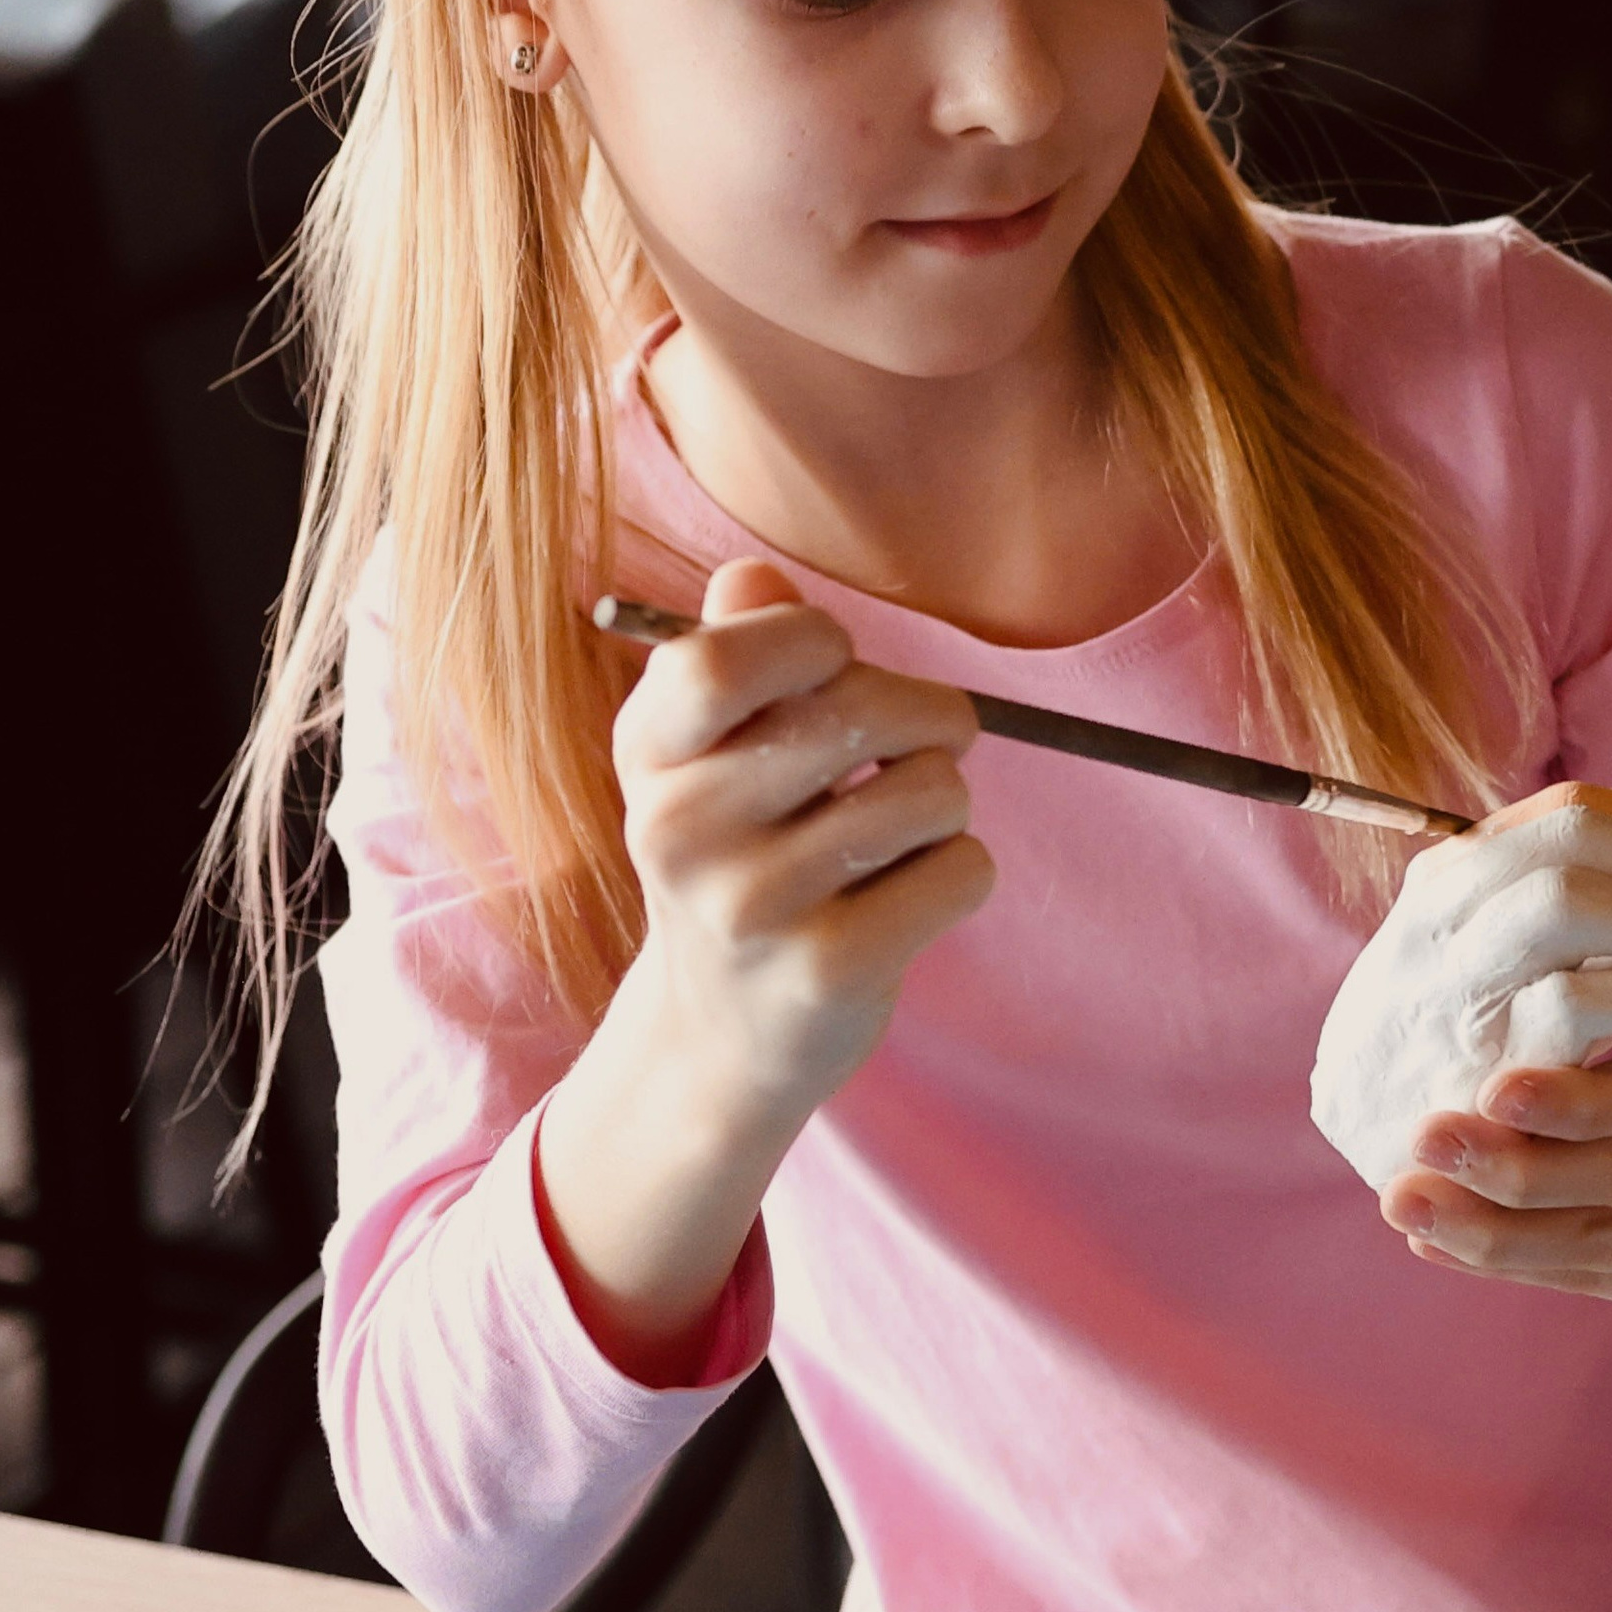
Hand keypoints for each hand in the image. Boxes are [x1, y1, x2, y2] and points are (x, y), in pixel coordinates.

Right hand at [614, 556, 991, 1131]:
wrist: (719, 1033)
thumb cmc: (735, 853)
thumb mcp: (703, 752)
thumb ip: (733, 649)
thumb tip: (753, 578)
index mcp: (649, 754)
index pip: (714, 659)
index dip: (811, 640)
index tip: (835, 665)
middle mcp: (682, 831)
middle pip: (862, 709)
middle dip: (927, 715)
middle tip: (922, 743)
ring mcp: (752, 909)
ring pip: (932, 791)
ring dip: (943, 802)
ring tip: (897, 837)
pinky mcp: (828, 973)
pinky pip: (962, 870)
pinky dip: (960, 873)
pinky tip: (904, 898)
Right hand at [1311, 777, 1611, 1194]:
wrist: (1360, 1137)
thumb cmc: (1458, 1041)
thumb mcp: (1505, 956)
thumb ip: (1608, 926)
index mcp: (1455, 876)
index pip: (1576, 808)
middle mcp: (1448, 914)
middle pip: (1581, 836)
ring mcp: (1459, 986)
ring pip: (1572, 899)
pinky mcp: (1485, 1065)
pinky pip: (1582, 1002)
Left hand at [1382, 1002, 1611, 1329]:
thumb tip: (1518, 1005)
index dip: (1583, 1097)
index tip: (1491, 1086)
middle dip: (1520, 1169)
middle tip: (1423, 1144)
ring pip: (1609, 1245)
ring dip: (1495, 1230)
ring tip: (1408, 1203)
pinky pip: (1601, 1283)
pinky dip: (1517, 1262)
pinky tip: (1444, 1241)